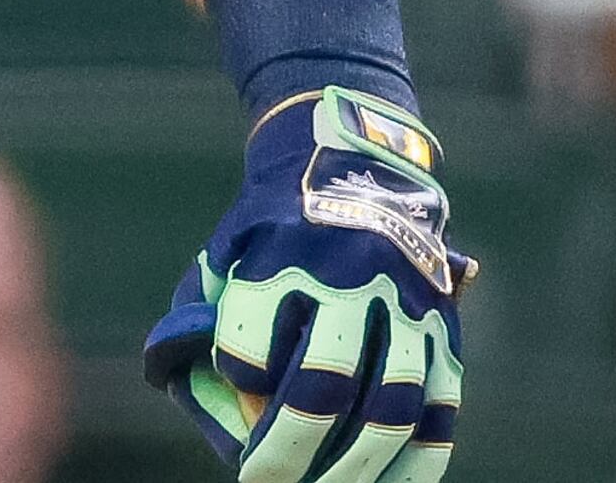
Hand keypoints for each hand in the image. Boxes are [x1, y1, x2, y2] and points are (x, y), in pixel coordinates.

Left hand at [146, 86, 474, 480]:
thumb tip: (171, 372)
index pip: (253, 333)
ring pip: (389, 404)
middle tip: (263, 480)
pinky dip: (420, 458)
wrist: (355, 163)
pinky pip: (441, 406)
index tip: (234, 400)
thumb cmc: (273, 224)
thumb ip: (207, 306)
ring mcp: (403, 306)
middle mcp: (347, 280)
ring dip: (356, 463)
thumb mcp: (230, 244)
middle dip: (289, 445)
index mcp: (282, 255)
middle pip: (322, 381)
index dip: (240, 374)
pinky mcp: (444, 328)